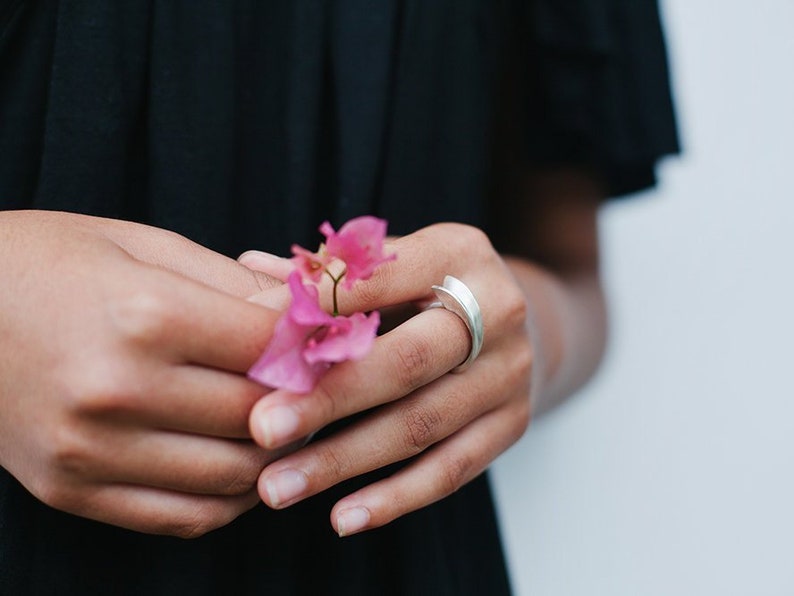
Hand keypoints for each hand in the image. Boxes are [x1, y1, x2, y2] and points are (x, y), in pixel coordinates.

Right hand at [0, 210, 288, 536]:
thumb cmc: (48, 261)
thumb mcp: (145, 246)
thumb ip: (234, 284)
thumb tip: (307, 316)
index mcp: (144, 316)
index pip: (271, 346)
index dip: (311, 341)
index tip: (321, 335)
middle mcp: (117, 391)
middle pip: (260, 414)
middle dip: (302, 397)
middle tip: (311, 379)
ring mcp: (90, 452)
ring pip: (235, 476)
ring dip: (276, 452)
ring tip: (279, 418)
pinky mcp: (73, 491)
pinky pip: (186, 517)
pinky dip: (231, 497)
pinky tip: (238, 461)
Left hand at [241, 223, 532, 535]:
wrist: (508, 320)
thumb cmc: (425, 290)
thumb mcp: (391, 267)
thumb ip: (328, 275)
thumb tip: (249, 268)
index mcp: (457, 252)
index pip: (381, 279)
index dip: (317, 310)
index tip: (258, 346)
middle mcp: (497, 309)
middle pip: (407, 360)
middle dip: (329, 398)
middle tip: (261, 429)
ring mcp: (510, 371)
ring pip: (421, 424)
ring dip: (344, 461)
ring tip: (276, 487)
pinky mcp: (513, 423)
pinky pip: (452, 470)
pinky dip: (395, 498)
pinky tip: (342, 517)